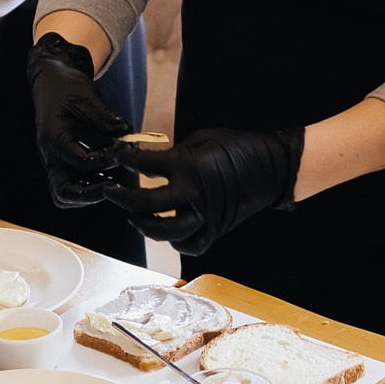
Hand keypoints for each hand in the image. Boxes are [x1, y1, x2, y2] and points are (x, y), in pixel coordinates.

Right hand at [27, 33, 129, 208]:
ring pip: (65, 191)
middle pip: (62, 190)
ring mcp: (54, 160)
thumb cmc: (66, 87)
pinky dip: (88, 185)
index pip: (79, 160)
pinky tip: (108, 176)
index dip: (103, 160)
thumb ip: (105, 118)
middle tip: (114, 186)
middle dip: (89, 194)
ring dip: (88, 193)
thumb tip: (127, 134)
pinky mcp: (61, 160)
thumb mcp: (87, 97)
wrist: (51, 80)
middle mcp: (50, 154)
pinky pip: (70, 183)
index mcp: (54, 137)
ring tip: (113, 183)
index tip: (122, 151)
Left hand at [102, 126, 303, 254]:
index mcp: (188, 165)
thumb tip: (151, 162)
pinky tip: (168, 232)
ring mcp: (205, 216)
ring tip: (134, 216)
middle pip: (146, 205)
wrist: (273, 167)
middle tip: (110, 192)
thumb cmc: (237, 146)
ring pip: (164, 232)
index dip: (125, 159)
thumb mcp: (202, 138)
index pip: (144, 165)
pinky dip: (176, 242)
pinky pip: (189, 245)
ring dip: (144, 226)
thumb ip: (176, 153)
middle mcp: (193, 194)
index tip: (116, 155)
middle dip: (121, 198)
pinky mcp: (216, 229)